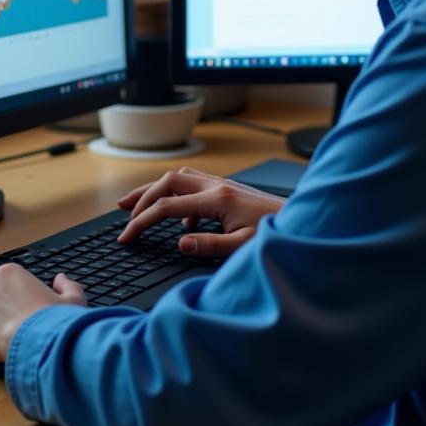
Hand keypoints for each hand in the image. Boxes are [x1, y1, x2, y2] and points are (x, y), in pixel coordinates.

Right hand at [116, 167, 285, 257]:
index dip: (142, 221)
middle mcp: (216, 186)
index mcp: (216, 200)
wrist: (303, 222)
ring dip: (156, 189)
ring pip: (178, 178)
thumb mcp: (243, 247)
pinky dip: (178, 197)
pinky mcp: (227, 189)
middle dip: (141, 196)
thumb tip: (179, 243)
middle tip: (122, 211)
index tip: (126, 236)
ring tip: (137, 204)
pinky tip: (180, 221)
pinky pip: (193, 185)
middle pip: (167, 181)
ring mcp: (222, 184)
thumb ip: (209, 245)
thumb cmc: (277, 235)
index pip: (167, 207)